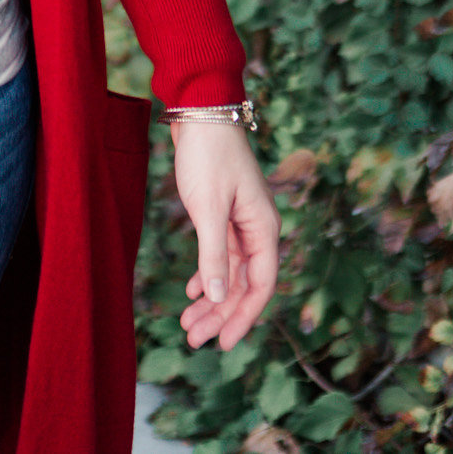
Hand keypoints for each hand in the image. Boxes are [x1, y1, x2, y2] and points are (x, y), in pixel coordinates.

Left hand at [171, 120, 279, 350]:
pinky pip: (221, 254)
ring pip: (230, 271)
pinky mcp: (224, 212)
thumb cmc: (208, 155)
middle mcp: (258, 228)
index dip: (242, 317)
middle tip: (194, 339)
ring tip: (188, 324)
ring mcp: (242, 221)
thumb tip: (219, 299)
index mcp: (264, 229)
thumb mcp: (208, 208)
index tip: (223, 343)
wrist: (200, 110)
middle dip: (221, 314)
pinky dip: (207, 273)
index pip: (260, 286)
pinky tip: (192, 291)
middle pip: (244, 284)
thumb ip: (215, 254)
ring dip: (211, 298)